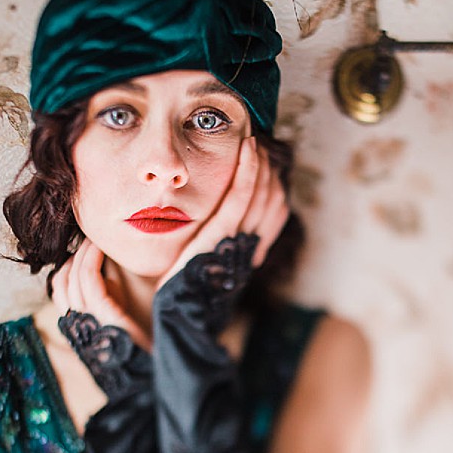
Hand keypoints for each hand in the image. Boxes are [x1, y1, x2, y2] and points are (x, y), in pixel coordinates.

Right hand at [50, 238, 149, 351]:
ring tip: (96, 238)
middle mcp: (76, 326)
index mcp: (79, 329)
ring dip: (84, 252)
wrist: (158, 371)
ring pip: (73, 276)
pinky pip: (89, 279)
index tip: (85, 251)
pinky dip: (92, 258)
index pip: (59, 291)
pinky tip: (102, 248)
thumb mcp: (119, 323)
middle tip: (89, 237)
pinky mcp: (102, 316)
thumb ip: (108, 304)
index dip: (68, 267)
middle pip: (61, 281)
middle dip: (74, 255)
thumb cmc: (143, 348)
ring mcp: (87, 321)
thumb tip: (108, 275)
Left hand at [160, 137, 289, 289]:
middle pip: (274, 197)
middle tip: (260, 143)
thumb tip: (216, 220)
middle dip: (269, 168)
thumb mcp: (207, 261)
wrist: (177, 314)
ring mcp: (239, 239)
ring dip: (260, 161)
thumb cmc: (184, 289)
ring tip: (254, 138)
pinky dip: (248, 168)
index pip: (275, 210)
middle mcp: (251, 244)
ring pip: (261, 192)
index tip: (263, 160)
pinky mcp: (221, 234)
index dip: (273, 183)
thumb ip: (217, 240)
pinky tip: (247, 146)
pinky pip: (241, 195)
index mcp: (250, 251)